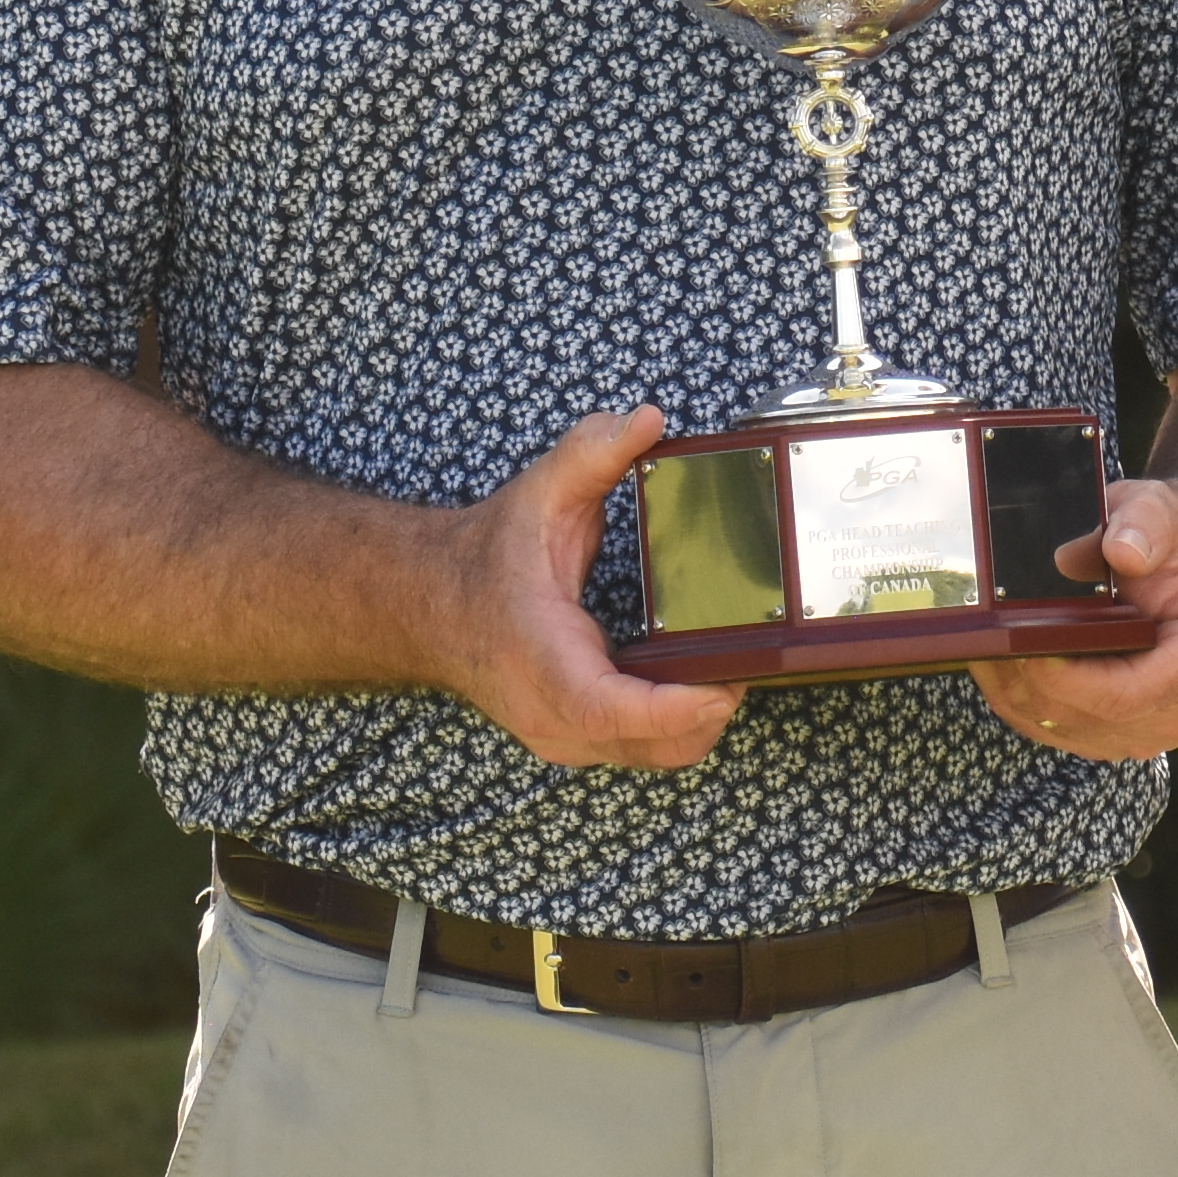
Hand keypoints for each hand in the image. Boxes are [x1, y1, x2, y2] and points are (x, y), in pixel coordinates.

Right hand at [437, 406, 747, 771]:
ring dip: (700, 723)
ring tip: (731, 665)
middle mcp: (551, 712)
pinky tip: (697, 680)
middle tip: (749, 657)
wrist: (427, 604)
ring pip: (654, 756)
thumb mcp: (538, 494)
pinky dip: (677, 726)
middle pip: (652, 747)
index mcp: (541, 657)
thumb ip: (591, 453)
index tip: (722, 688)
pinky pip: (641, 749)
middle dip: (711, 711)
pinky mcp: (575, 740)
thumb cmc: (484, 558)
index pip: (609, 710)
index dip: (673, 710)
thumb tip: (645, 420)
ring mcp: (562, 736)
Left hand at [980, 472, 1177, 762]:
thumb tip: (1121, 553)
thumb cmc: (1170, 544)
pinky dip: (1025, 701)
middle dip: (1033, 683)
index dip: (1069, 680)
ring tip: (984, 648)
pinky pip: (1061, 731)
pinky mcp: (1121, 735)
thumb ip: (1144, 524)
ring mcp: (1154, 730)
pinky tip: (999, 665)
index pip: (1130, 693)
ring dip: (1020, 694)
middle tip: (988, 641)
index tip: (1023, 647)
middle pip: (1092, 717)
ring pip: (1067, 730)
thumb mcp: (1161, 511)